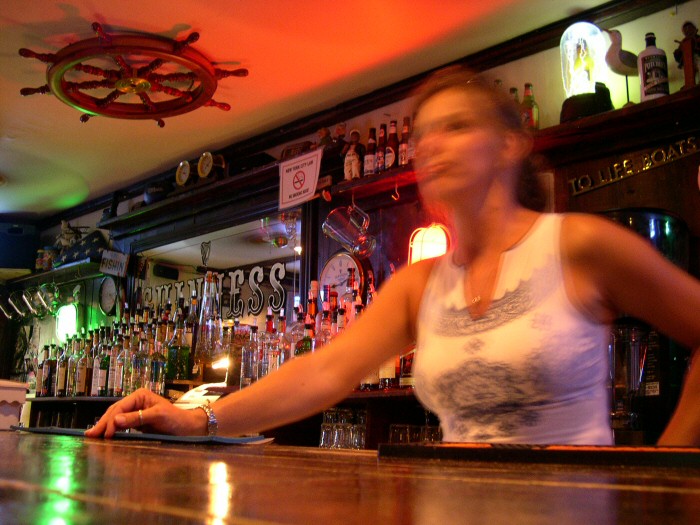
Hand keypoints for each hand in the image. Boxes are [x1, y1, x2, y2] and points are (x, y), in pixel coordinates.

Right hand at [84, 388, 206, 438]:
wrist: (187, 428)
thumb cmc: (175, 419)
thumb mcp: (158, 416)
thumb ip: (137, 418)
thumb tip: (115, 421)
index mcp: (140, 395)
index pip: (120, 407)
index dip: (111, 421)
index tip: (105, 434)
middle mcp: (135, 401)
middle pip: (115, 412)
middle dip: (102, 423)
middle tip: (89, 435)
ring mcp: (135, 411)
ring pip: (115, 419)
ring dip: (104, 427)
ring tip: (91, 436)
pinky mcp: (136, 421)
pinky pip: (121, 425)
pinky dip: (112, 430)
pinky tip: (104, 436)